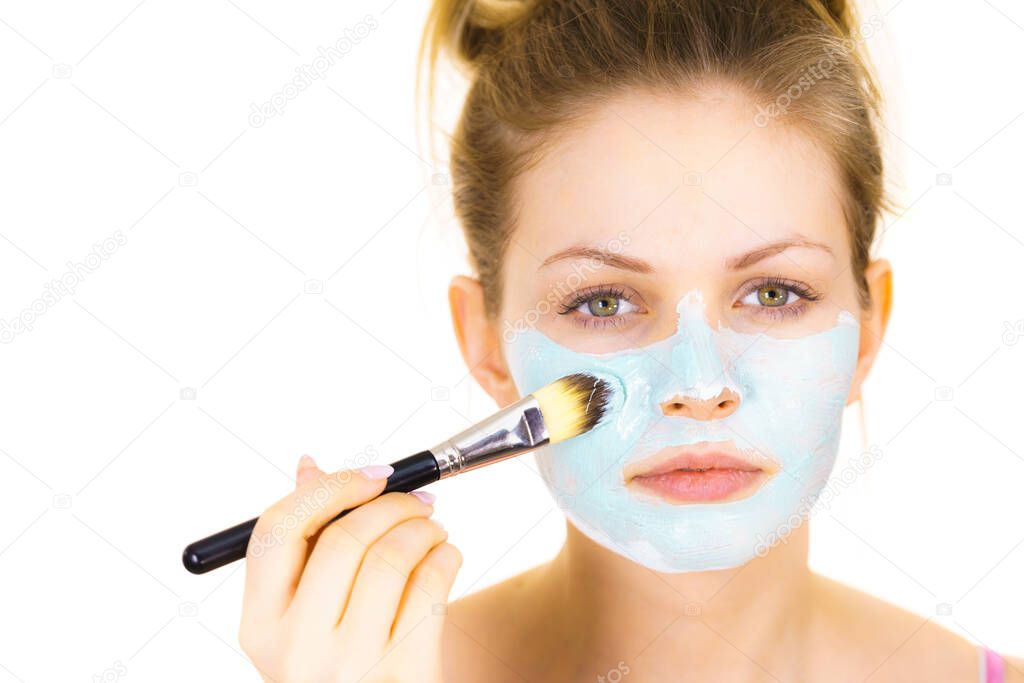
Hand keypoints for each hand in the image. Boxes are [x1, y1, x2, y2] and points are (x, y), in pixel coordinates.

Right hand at [239, 455, 460, 682]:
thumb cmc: (343, 662)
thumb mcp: (307, 617)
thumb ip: (306, 545)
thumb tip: (309, 468)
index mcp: (261, 626)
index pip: (277, 530)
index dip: (329, 488)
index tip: (372, 475)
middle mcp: (297, 649)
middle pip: (343, 539)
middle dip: (391, 504)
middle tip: (418, 500)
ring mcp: (350, 666)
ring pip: (392, 559)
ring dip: (423, 528)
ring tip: (433, 528)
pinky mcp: (404, 674)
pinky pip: (430, 590)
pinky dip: (445, 558)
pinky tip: (445, 556)